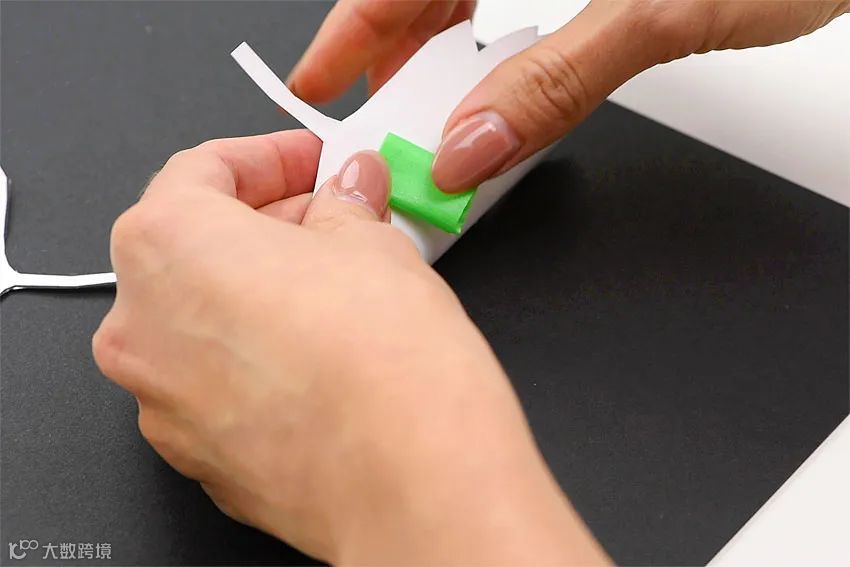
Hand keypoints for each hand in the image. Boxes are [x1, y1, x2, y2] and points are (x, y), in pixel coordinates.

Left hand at [93, 130, 608, 564]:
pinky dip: (259, 354)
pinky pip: (219, 379)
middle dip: (270, 225)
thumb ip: (346, 203)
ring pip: (205, 317)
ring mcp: (164, 402)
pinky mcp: (200, 455)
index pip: (202, 170)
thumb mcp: (372, 243)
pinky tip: (324, 353)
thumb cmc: (385, 367)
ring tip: (340, 287)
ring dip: (263, 290)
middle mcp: (141, 327)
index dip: (269, 157)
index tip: (313, 162)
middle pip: (196, 246)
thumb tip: (348, 189)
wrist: (413, 486)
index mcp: (166, 247)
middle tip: (338, 219)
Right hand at [289, 0, 848, 190]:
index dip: (349, 34)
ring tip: (426, 127)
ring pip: (467, 9)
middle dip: (392, 65)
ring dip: (444, 73)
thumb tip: (473, 145)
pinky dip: (497, 66)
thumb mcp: (656, 10)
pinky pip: (515, 20)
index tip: (315, 91)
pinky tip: (493, 99)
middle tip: (372, 130)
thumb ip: (557, 82)